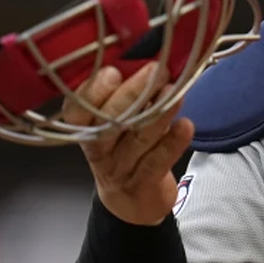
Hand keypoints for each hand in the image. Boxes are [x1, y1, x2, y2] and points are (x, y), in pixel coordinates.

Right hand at [64, 63, 195, 225]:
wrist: (132, 203)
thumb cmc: (125, 150)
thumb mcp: (117, 124)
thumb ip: (125, 98)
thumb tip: (148, 59)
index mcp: (86, 128)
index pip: (77, 110)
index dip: (93, 92)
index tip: (113, 71)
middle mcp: (97, 149)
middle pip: (109, 121)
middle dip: (133, 94)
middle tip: (157, 70)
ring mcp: (118, 169)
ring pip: (137, 139)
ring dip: (158, 113)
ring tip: (176, 91)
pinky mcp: (141, 186)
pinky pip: (156, 162)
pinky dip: (172, 143)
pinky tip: (186, 125)